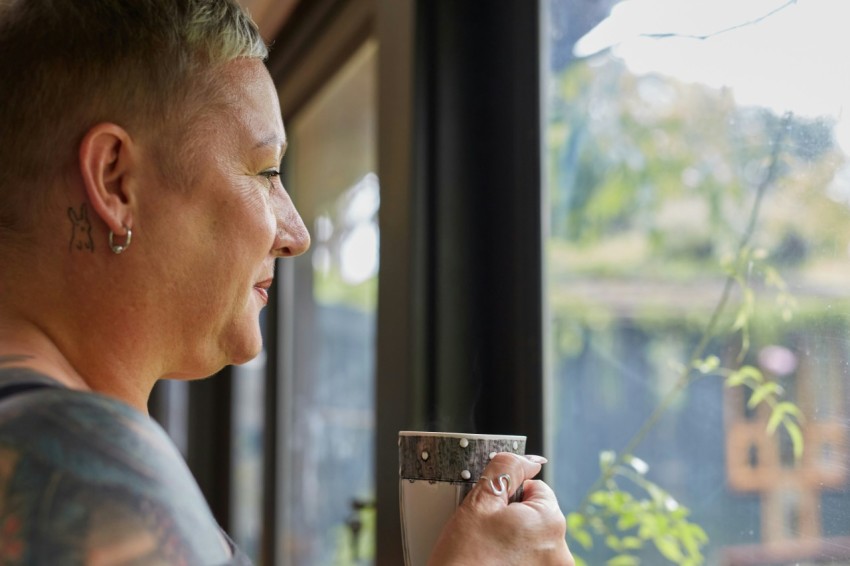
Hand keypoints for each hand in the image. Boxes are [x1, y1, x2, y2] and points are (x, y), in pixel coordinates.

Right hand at [428, 452, 573, 565]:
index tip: (490, 515)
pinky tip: (496, 565)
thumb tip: (529, 460)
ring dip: (516, 545)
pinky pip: (533, 563)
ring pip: (534, 543)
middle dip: (513, 521)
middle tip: (485, 536)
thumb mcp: (479, 503)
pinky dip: (517, 562)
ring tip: (489, 555)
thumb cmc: (462, 559)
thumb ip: (506, 470)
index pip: (537, 490)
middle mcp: (561, 551)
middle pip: (537, 518)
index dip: (508, 497)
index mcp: (550, 521)